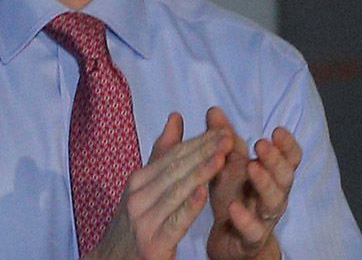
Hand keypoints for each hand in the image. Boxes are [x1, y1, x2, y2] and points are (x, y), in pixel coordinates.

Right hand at [86, 113, 231, 259]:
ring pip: (176, 191)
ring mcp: (144, 221)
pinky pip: (174, 222)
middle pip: (176, 169)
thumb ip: (162, 154)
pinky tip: (204, 192)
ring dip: (201, 172)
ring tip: (222, 157)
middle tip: (228, 137)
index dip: (199, 141)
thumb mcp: (144, 187)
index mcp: (138, 180)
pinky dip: (189, 206)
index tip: (222, 130)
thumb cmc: (133, 222)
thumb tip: (176, 117)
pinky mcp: (152, 245)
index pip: (173, 155)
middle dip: (204, 152)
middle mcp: (138, 197)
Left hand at [205, 107, 302, 259]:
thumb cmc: (233, 197)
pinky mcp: (252, 238)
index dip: (288, 145)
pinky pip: (254, 230)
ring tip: (252, 168)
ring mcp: (265, 217)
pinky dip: (245, 219)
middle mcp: (274, 195)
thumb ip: (224, 140)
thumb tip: (214, 110)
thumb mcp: (227, 166)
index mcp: (272, 175)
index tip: (277, 130)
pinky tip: (234, 208)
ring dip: (265, 183)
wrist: (228, 240)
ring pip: (274, 201)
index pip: (290, 158)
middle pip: (285, 176)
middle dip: (275, 159)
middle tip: (262, 144)